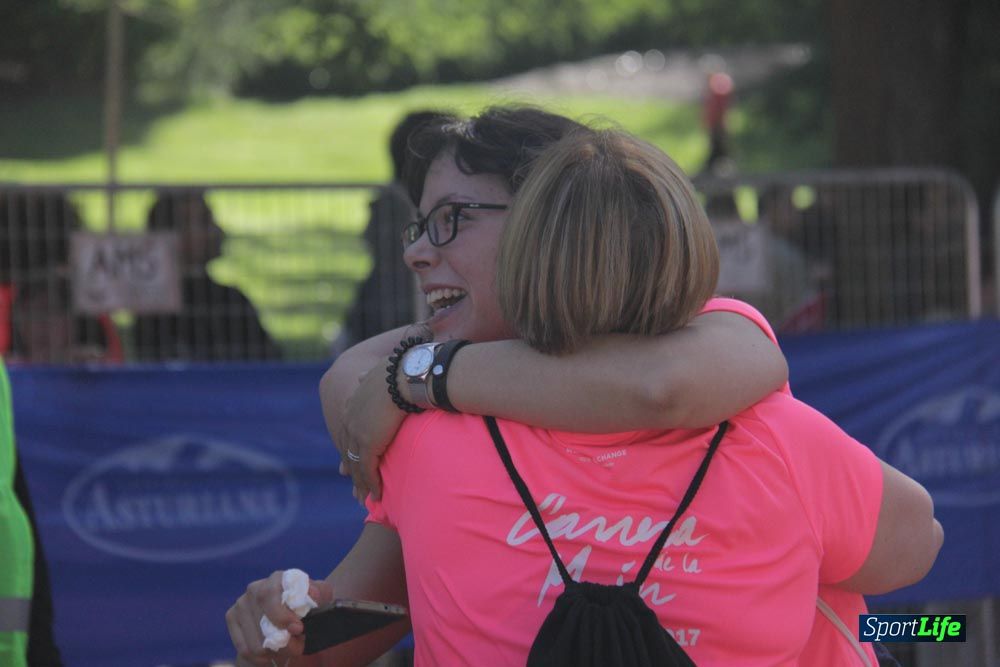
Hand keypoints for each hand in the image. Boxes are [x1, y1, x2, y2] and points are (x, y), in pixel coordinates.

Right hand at [226, 571, 332, 663]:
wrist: (284, 613)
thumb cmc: (303, 605)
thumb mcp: (317, 598)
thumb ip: (320, 593)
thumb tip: (313, 595)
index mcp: (277, 579)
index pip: (270, 593)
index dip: (281, 614)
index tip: (297, 629)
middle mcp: (255, 588)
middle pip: (262, 622)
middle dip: (284, 642)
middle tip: (297, 647)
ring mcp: (241, 603)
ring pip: (255, 641)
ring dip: (274, 652)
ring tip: (287, 649)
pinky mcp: (231, 618)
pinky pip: (245, 648)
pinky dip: (261, 658)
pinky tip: (272, 653)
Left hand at [341, 359, 406, 502]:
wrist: (404, 376)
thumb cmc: (400, 370)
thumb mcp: (377, 374)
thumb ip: (367, 378)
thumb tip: (359, 376)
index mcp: (353, 404)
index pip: (349, 432)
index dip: (352, 449)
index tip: (351, 462)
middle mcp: (350, 419)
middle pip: (349, 451)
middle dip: (353, 471)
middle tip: (356, 488)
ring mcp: (357, 433)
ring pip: (357, 464)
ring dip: (362, 483)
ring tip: (366, 497)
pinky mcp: (368, 444)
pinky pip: (367, 470)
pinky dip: (371, 484)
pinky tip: (376, 495)